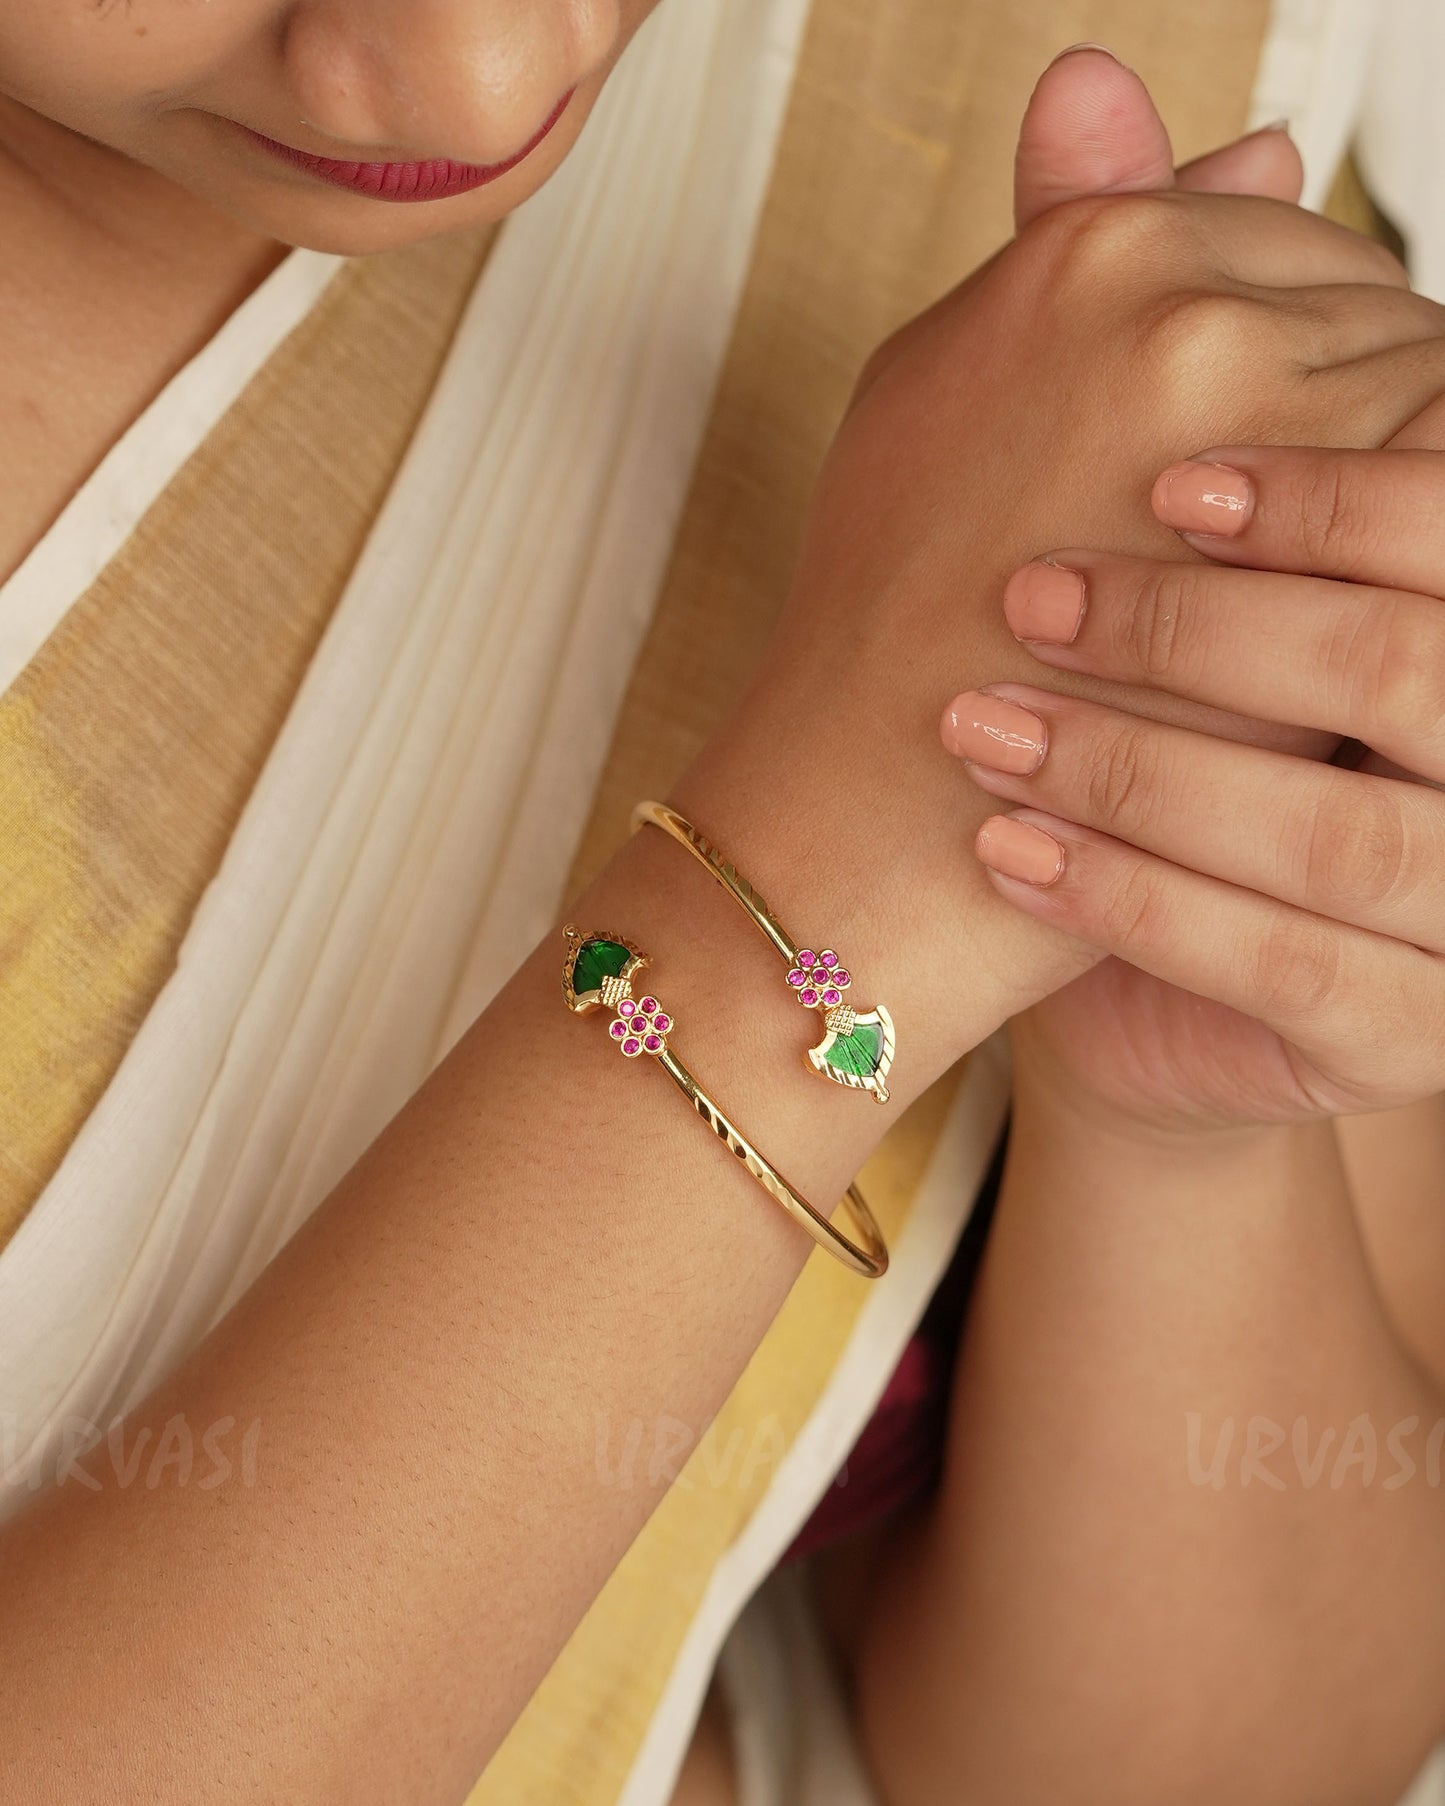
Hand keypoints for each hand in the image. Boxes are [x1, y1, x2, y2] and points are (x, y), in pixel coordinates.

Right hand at [680, 99, 1444, 1095]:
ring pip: (1423, 393)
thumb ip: (1085, 245)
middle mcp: (1180, 302)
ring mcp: (1265, 412)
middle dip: (1343, 413)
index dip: (1281, 357)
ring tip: (1302, 591)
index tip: (1249, 458)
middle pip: (1366, 305)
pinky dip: (1410, 549)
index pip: (1278, 238)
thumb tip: (1266, 146)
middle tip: (1268, 545)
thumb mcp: (949, 394)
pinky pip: (1437, 486)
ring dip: (1389, 481)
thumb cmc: (901, 626)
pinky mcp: (1335, 536)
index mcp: (1085, 252)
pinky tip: (1340, 617)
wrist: (885, 807)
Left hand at [948, 431, 1444, 1131]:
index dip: (1340, 495)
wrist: (1136, 955)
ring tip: (985, 727)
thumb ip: (1199, 363)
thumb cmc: (1172, 731)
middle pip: (1415, 668)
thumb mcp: (1186, 551)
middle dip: (1214, 631)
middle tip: (1037, 599)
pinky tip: (1010, 850)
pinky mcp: (1412, 1039)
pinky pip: (1293, 970)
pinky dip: (1138, 902)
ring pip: (1347, 837)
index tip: (1163, 478)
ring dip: (1147, 772)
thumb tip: (1173, 137)